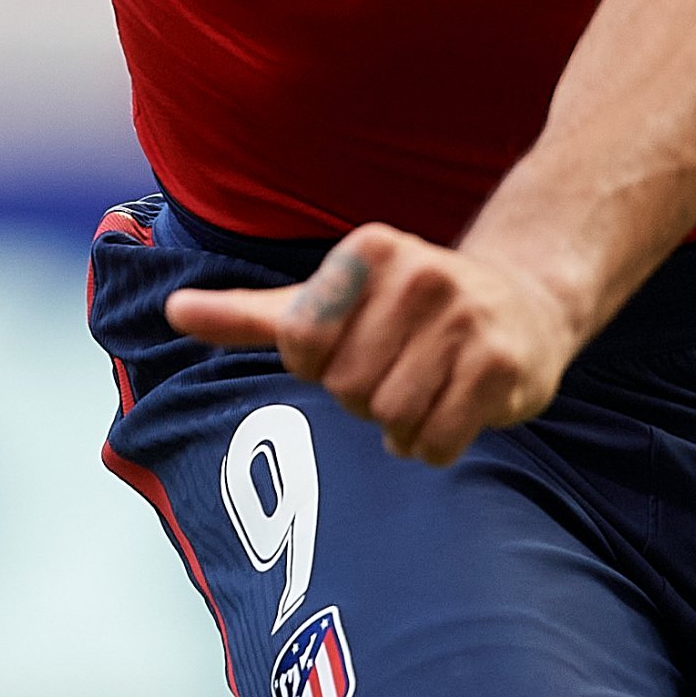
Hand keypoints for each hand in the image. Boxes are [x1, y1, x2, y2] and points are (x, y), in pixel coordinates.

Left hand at [162, 223, 580, 464]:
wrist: (522, 303)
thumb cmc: (404, 310)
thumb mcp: (327, 300)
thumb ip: (249, 313)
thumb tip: (172, 311)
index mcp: (370, 249)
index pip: (301, 342)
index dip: (318, 365)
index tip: (351, 346)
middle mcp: (421, 273)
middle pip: (345, 387)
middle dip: (363, 398)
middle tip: (396, 370)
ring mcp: (466, 318)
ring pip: (389, 418)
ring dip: (398, 425)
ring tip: (423, 390)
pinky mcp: (501, 366)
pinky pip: (435, 441)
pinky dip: (432, 446)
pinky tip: (449, 412)